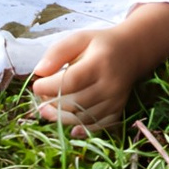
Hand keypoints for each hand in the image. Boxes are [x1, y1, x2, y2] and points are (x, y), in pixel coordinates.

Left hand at [28, 0, 168, 128]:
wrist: (131, 51)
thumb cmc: (100, 45)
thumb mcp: (78, 39)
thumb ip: (57, 52)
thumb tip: (39, 71)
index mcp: (100, 62)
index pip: (71, 81)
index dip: (49, 87)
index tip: (37, 85)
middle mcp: (110, 84)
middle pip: (76, 103)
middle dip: (52, 104)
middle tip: (40, 99)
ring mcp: (116, 100)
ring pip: (84, 118)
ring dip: (62, 117)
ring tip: (47, 110)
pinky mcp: (118, 110)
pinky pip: (98, 126)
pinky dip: (82, 129)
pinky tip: (71, 127)